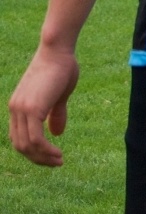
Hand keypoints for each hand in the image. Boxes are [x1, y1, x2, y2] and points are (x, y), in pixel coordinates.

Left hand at [9, 44, 79, 166]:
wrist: (58, 50)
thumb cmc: (62, 67)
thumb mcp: (59, 95)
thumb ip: (55, 114)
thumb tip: (57, 133)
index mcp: (18, 107)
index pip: (19, 138)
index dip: (34, 151)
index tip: (51, 156)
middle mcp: (15, 110)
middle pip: (20, 145)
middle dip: (38, 158)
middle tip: (57, 163)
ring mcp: (22, 110)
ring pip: (27, 145)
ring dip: (43, 157)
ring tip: (59, 160)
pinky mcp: (32, 109)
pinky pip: (35, 138)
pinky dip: (45, 150)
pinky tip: (57, 152)